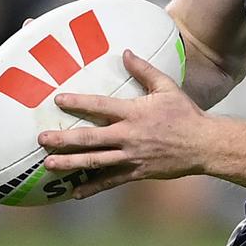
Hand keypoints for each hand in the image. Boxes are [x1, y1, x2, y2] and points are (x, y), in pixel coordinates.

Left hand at [38, 49, 206, 199]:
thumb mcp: (167, 87)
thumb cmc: (185, 113)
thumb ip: (144, 70)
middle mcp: (129, 136)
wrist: (203, 144)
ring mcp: (131, 156)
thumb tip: (126, 53)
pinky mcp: (136, 172)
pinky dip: (92, 187)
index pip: (100, 106)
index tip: (58, 100)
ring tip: (49, 164)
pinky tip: (75, 193)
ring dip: (70, 163)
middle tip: (42, 139)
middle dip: (64, 139)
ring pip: (95, 162)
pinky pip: (110, 181)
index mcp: (134, 113)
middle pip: (90, 138)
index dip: (78, 102)